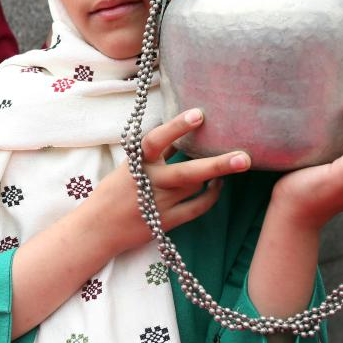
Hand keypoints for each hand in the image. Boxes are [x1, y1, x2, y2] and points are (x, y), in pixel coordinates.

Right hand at [98, 108, 249, 255]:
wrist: (97, 229)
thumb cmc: (113, 192)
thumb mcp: (127, 168)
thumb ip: (153, 154)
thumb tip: (180, 134)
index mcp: (136, 164)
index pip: (156, 140)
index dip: (177, 126)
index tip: (199, 113)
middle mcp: (149, 182)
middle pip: (187, 173)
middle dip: (217, 164)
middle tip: (245, 157)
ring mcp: (158, 204)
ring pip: (195, 188)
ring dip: (216, 175)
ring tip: (235, 163)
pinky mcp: (165, 223)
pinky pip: (195, 209)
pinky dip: (210, 197)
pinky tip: (217, 187)